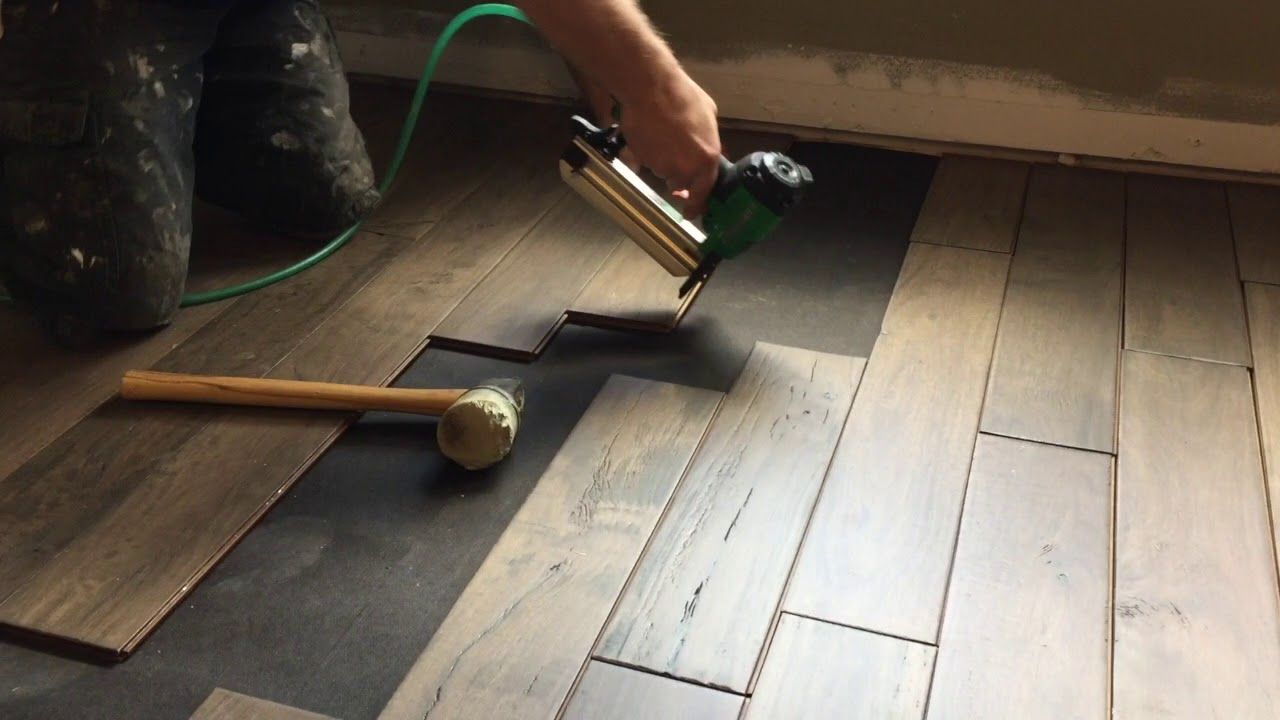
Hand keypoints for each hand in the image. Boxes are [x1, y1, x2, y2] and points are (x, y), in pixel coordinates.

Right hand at [619, 71, 720, 216]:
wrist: (650, 88)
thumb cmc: (683, 97)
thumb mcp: (709, 115)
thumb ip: (709, 139)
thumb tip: (706, 148)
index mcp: (706, 159)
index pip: (703, 192)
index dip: (697, 204)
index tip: (692, 211)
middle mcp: (684, 169)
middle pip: (681, 183)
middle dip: (678, 174)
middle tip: (674, 151)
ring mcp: (661, 166)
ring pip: (663, 171)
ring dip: (662, 160)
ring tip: (662, 134)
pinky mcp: (641, 160)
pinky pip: (646, 162)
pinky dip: (647, 153)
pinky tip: (649, 134)